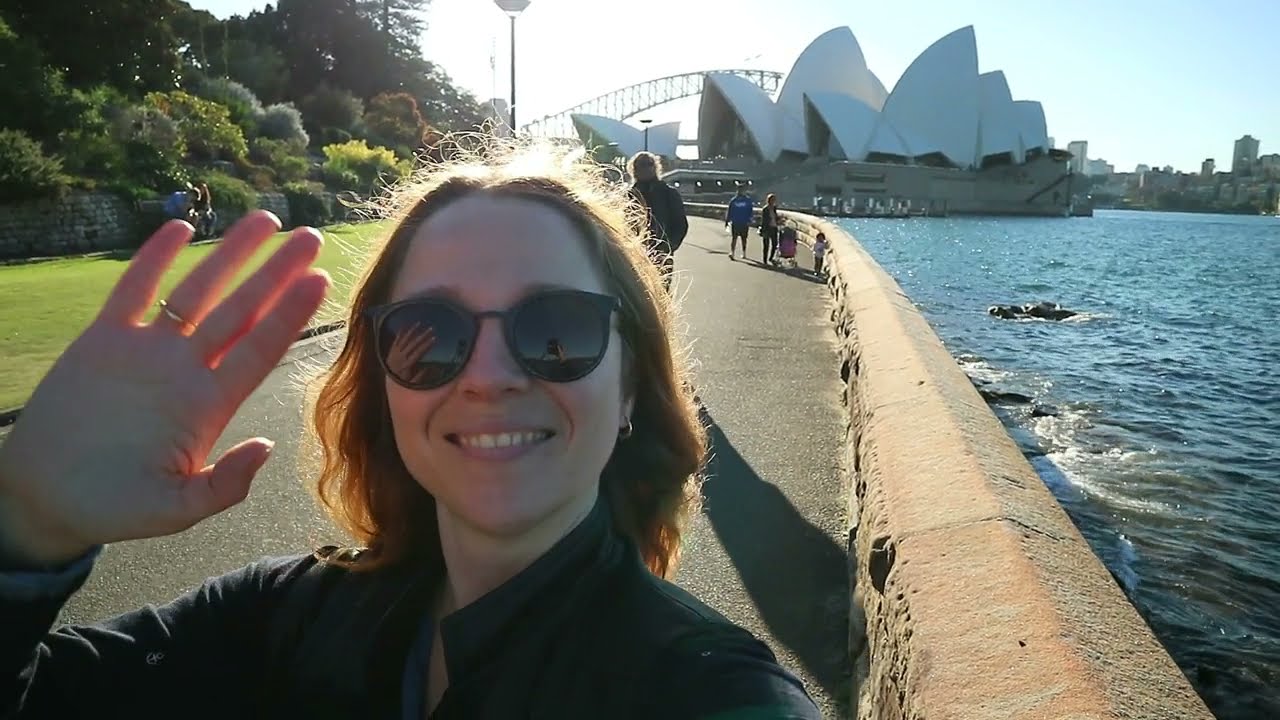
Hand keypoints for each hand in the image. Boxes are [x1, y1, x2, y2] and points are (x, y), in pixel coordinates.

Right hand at [0, 212, 329, 566]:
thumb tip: (266, 447)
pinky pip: (134, 291)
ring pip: (197, 291)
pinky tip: (182, 229)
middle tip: (312, 237)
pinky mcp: (103, 341)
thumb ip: (222, 485)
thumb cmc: (113, 508)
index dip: (290, 315)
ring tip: (265, 220)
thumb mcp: (175, 509)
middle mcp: (186, 370)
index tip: (321, 280)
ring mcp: (147, 351)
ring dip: (231, 255)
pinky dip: (154, 259)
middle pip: (242, 311)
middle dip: (276, 274)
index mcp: (210, 405)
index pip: (261, 349)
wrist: (46, 498)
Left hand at [385, 324, 435, 385]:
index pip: (419, 352)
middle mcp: (401, 356)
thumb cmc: (402, 381)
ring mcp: (395, 352)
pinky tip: (404, 326)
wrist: (386, 380)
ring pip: (404, 339)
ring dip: (412, 331)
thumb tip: (430, 368)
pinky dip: (400, 333)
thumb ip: (420, 376)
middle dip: (423, 335)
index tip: (434, 338)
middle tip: (431, 328)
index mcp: (407, 364)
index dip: (427, 345)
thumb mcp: (412, 383)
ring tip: (419, 323)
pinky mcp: (391, 350)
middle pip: (413, 344)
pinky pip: (396, 340)